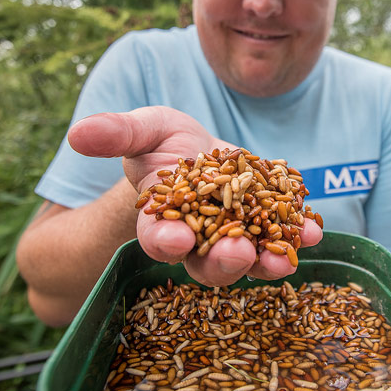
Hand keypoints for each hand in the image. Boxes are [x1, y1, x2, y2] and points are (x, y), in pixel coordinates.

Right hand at [66, 106, 322, 285]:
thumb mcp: (141, 129)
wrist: (201, 151)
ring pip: (249, 257)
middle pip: (207, 260)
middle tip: (236, 254)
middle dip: (222, 261)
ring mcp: (235, 235)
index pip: (158, 236)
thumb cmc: (163, 142)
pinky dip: (298, 235)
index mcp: (161, 221)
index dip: (162, 240)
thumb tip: (76, 133)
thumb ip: (116, 133)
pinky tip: (313, 230)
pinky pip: (282, 235)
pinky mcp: (266, 224)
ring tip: (285, 260)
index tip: (170, 239)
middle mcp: (199, 239)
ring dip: (267, 261)